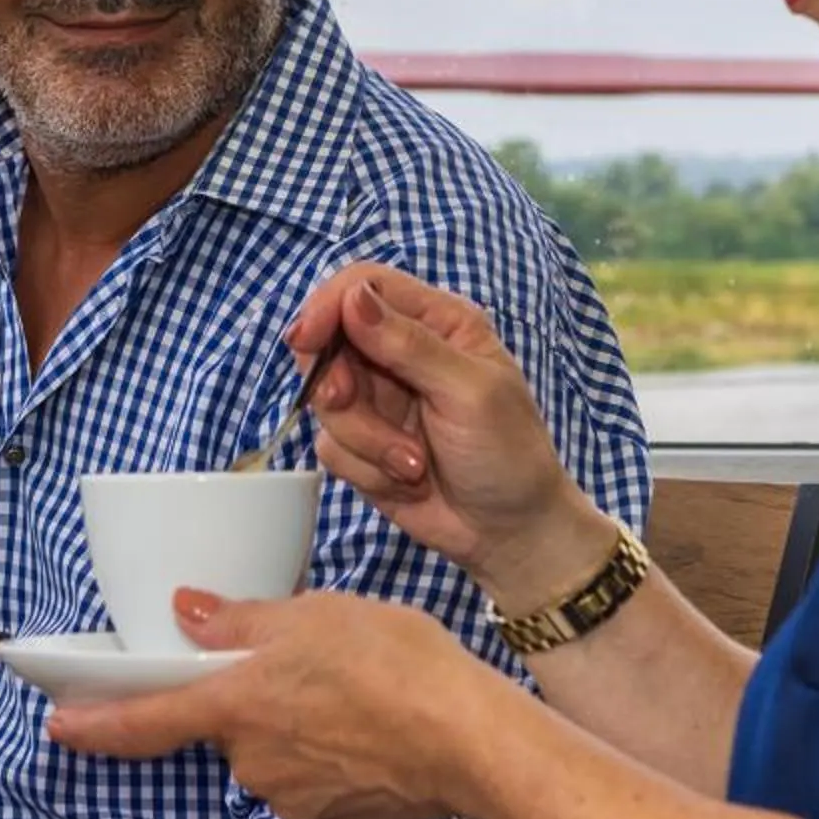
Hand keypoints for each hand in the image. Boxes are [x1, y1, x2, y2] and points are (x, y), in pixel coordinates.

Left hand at [49, 590, 523, 818]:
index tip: (57, 724)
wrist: (470, 742)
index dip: (95, 723)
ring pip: (273, 747)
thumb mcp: (315, 616)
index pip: (145, 720)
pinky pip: (312, 774)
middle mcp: (251, 760)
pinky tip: (373, 726)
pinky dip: (331, 752)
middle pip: (228, 724)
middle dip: (256, 696)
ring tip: (357, 690)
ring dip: (297, 722)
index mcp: (236, 704)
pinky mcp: (331, 816)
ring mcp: (290, 795)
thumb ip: (243, 620)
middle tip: (315, 663)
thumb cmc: (396, 665)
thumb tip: (189, 614)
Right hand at [286, 264, 605, 596]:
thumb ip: (409, 345)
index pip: (364, 287)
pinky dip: (367, 467)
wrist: (511, 532)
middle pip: (329, 340)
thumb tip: (352, 298)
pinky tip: (409, 480)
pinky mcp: (363, 444)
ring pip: (325, 399)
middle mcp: (401, 353)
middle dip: (335, 381)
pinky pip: (331, 446)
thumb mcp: (469, 392)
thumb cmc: (509, 453)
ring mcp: (379, 400)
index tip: (306, 340)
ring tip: (414, 464)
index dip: (327, 307)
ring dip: (365, 438)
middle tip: (348, 401)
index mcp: (437, 323)